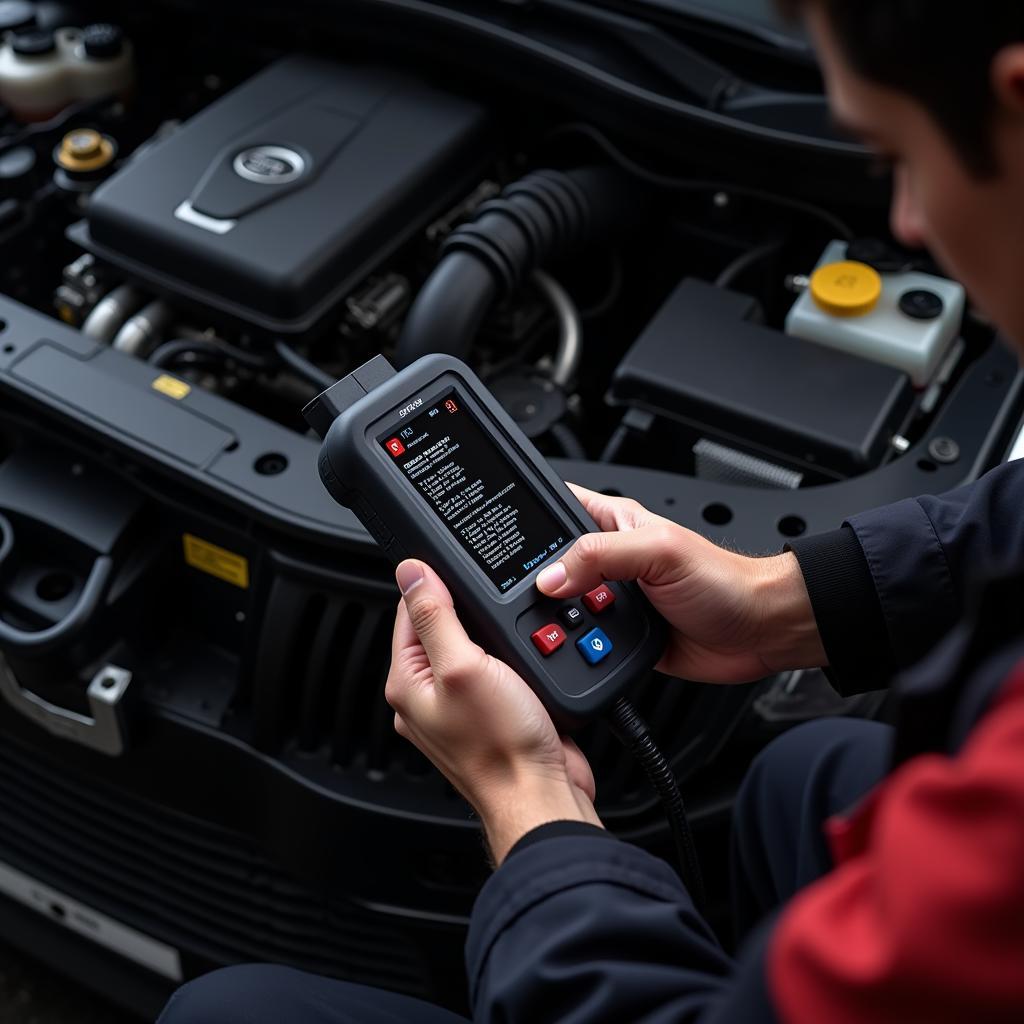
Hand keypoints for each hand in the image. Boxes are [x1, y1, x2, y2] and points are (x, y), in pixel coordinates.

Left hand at [385, 559, 602, 863]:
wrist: (542, 794)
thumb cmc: (501, 747)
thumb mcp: (464, 666)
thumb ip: (436, 616)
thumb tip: (412, 572)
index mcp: (407, 682)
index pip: (409, 610)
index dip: (435, 583)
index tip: (463, 570)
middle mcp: (428, 695)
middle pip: (443, 625)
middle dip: (471, 610)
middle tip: (496, 609)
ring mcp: (461, 705)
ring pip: (475, 645)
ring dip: (498, 633)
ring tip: (516, 635)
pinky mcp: (494, 712)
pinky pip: (500, 668)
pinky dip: (515, 656)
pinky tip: (529, 656)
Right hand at [536, 485, 825, 682]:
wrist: (759, 632)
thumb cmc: (725, 581)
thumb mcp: (658, 552)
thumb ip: (600, 555)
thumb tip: (551, 575)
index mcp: (612, 523)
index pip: (554, 507)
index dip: (526, 518)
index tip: (501, 536)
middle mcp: (607, 559)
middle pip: (547, 566)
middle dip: (535, 582)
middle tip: (533, 595)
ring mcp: (610, 599)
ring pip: (559, 608)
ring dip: (557, 619)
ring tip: (560, 622)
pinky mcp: (616, 636)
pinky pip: (580, 643)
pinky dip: (575, 649)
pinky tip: (578, 648)